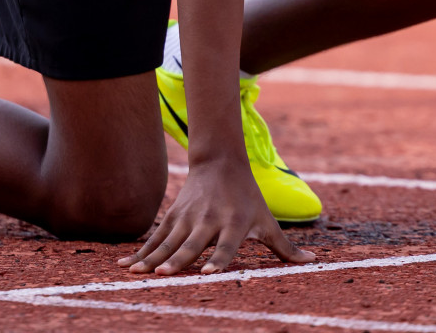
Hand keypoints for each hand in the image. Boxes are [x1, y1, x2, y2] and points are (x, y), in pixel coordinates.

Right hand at [117, 156, 315, 274]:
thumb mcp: (267, 219)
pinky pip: (154, 237)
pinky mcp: (173, 215)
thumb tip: (311, 262)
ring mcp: (188, 217)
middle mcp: (210, 220)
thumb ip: (284, 246)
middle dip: (177, 260)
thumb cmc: (248, 196)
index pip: (227, 245)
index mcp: (235, 223)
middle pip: (192, 244)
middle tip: (163, 274)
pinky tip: (124, 266)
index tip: (209, 274)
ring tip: (136, 274)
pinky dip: (139, 251)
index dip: (219, 259)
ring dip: (150, 258)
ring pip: (167, 241)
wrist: (220, 161)